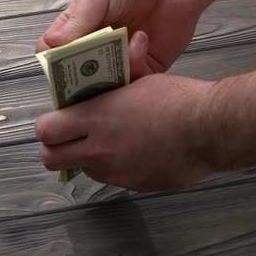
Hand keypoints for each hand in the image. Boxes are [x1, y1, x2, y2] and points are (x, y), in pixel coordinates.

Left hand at [34, 74, 225, 191]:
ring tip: (108, 142)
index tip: (58, 119)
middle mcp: (99, 149)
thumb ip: (114, 82)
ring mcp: (116, 171)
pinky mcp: (134, 185)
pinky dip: (116, 167)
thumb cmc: (176, 99)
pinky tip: (135, 152)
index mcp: (96, 117)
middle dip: (55, 149)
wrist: (210, 129)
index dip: (48, 126)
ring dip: (87, 158)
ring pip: (83, 170)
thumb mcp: (139, 80)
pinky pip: (112, 178)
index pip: (46, 130)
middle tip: (69, 138)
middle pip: (51, 159)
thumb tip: (107, 70)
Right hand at [36, 0, 207, 79]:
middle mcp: (96, 50)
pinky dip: (135, 64)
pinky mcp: (145, 68)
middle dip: (82, 79)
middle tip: (88, 73)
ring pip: (107, 86)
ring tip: (119, 46)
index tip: (59, 66)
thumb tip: (51, 43)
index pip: (55, 55)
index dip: (54, 65)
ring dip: (112, 73)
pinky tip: (140, 39)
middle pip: (79, 78)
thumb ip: (77, 20)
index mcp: (78, 31)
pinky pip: (135, 81)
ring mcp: (120, 61)